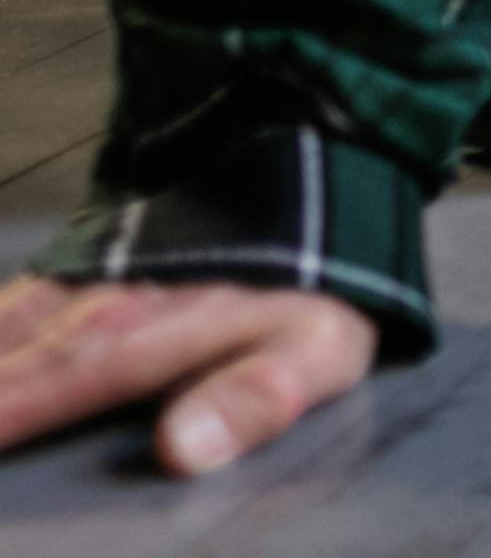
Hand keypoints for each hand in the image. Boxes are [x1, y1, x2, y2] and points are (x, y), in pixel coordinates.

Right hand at [0, 274, 377, 475]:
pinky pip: (4, 303)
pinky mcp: (68, 271)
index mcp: (156, 333)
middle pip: (10, 360)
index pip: (61, 383)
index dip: (4, 414)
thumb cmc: (312, 287)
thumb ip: (256, 397)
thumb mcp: (318, 347)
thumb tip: (183, 451)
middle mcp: (101, 304)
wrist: (310, 183)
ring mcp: (79, 282)